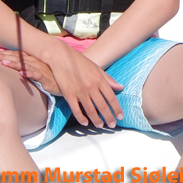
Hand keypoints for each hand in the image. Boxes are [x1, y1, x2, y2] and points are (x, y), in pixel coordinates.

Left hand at [0, 49, 61, 94]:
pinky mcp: (47, 80)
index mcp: (32, 60)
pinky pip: (38, 76)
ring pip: (26, 65)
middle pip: (17, 58)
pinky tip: (23, 73)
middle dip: (3, 56)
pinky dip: (30, 74)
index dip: (3, 54)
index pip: (15, 55)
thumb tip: (10, 66)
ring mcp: (42, 70)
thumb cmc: (51, 77)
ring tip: (3, 63)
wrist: (67, 84)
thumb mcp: (37, 70)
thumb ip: (25, 66)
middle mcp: (36, 63)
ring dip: (15, 64)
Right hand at [4, 44, 123, 127]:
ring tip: (101, 126)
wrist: (61, 57)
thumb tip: (120, 87)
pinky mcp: (68, 94)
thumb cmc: (80, 62)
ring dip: (96, 120)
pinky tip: (85, 123)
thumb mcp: (96, 68)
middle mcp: (91, 86)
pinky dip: (81, 118)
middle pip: (102, 106)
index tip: (120, 117)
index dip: (116, 109)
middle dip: (109, 117)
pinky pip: (76, 110)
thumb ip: (108, 79)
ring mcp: (80, 91)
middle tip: (113, 126)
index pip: (111, 97)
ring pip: (90, 110)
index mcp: (99, 79)